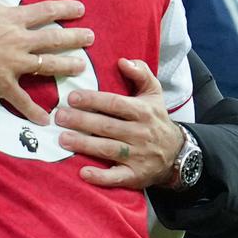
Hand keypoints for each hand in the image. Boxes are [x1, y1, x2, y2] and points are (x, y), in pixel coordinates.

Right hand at [0, 0, 92, 125]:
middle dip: (74, 38)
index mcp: (14, 19)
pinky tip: (46, 118)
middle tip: (91, 38)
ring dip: (66, 66)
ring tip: (81, 67)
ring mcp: (14, 65)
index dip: (65, 9)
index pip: (46, 12)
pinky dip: (33, 111)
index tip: (81, 9)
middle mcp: (19, 42)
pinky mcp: (3, 85)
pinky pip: (22, 100)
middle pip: (53, 39)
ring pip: (47, 66)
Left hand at [55, 57, 184, 188]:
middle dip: (81, 121)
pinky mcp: (135, 176)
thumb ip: (140, 73)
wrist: (178, 153)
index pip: (114, 104)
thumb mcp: (154, 93)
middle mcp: (140, 133)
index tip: (72, 97)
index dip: (93, 100)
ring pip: (108, 149)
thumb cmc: (156, 119)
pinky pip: (117, 177)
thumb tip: (122, 60)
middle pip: (107, 126)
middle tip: (59, 117)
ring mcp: (138, 156)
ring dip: (84, 145)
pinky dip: (100, 177)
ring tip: (62, 139)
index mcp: (142, 111)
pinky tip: (83, 173)